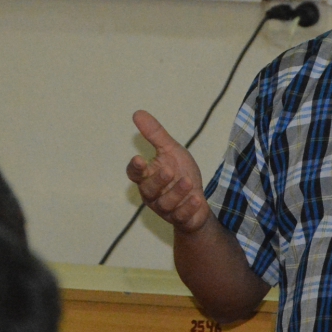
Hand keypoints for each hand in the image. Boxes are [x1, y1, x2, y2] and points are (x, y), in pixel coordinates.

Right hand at [126, 110, 209, 234]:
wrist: (197, 200)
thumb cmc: (180, 173)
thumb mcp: (171, 150)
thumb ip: (155, 134)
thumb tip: (138, 113)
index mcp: (147, 177)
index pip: (134, 174)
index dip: (135, 168)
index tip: (139, 159)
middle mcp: (152, 194)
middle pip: (148, 190)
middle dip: (158, 181)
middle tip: (169, 170)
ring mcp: (165, 208)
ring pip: (166, 204)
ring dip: (177, 192)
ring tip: (188, 182)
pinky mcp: (180, 219)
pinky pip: (181, 216)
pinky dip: (189, 207)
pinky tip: (197, 198)